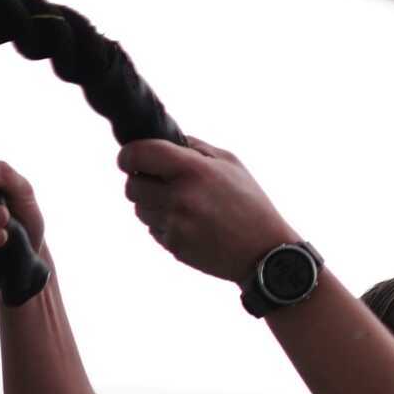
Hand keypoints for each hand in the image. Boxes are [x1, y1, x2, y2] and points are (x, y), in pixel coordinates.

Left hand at [117, 137, 301, 282]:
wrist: (264, 253)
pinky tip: (191, 225)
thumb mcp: (231, 164)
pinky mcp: (174, 247)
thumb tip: (163, 140)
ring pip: (139, 210)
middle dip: (140, 181)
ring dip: (151, 205)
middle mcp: (179, 197)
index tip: (130, 158)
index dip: (128, 155)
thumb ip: (195, 148)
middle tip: (158, 182)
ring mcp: (175, 224)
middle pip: (131, 185)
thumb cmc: (251, 204)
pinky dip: (164, 225)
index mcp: (193, 169)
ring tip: (181, 206)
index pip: (138, 154)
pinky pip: (153, 230)